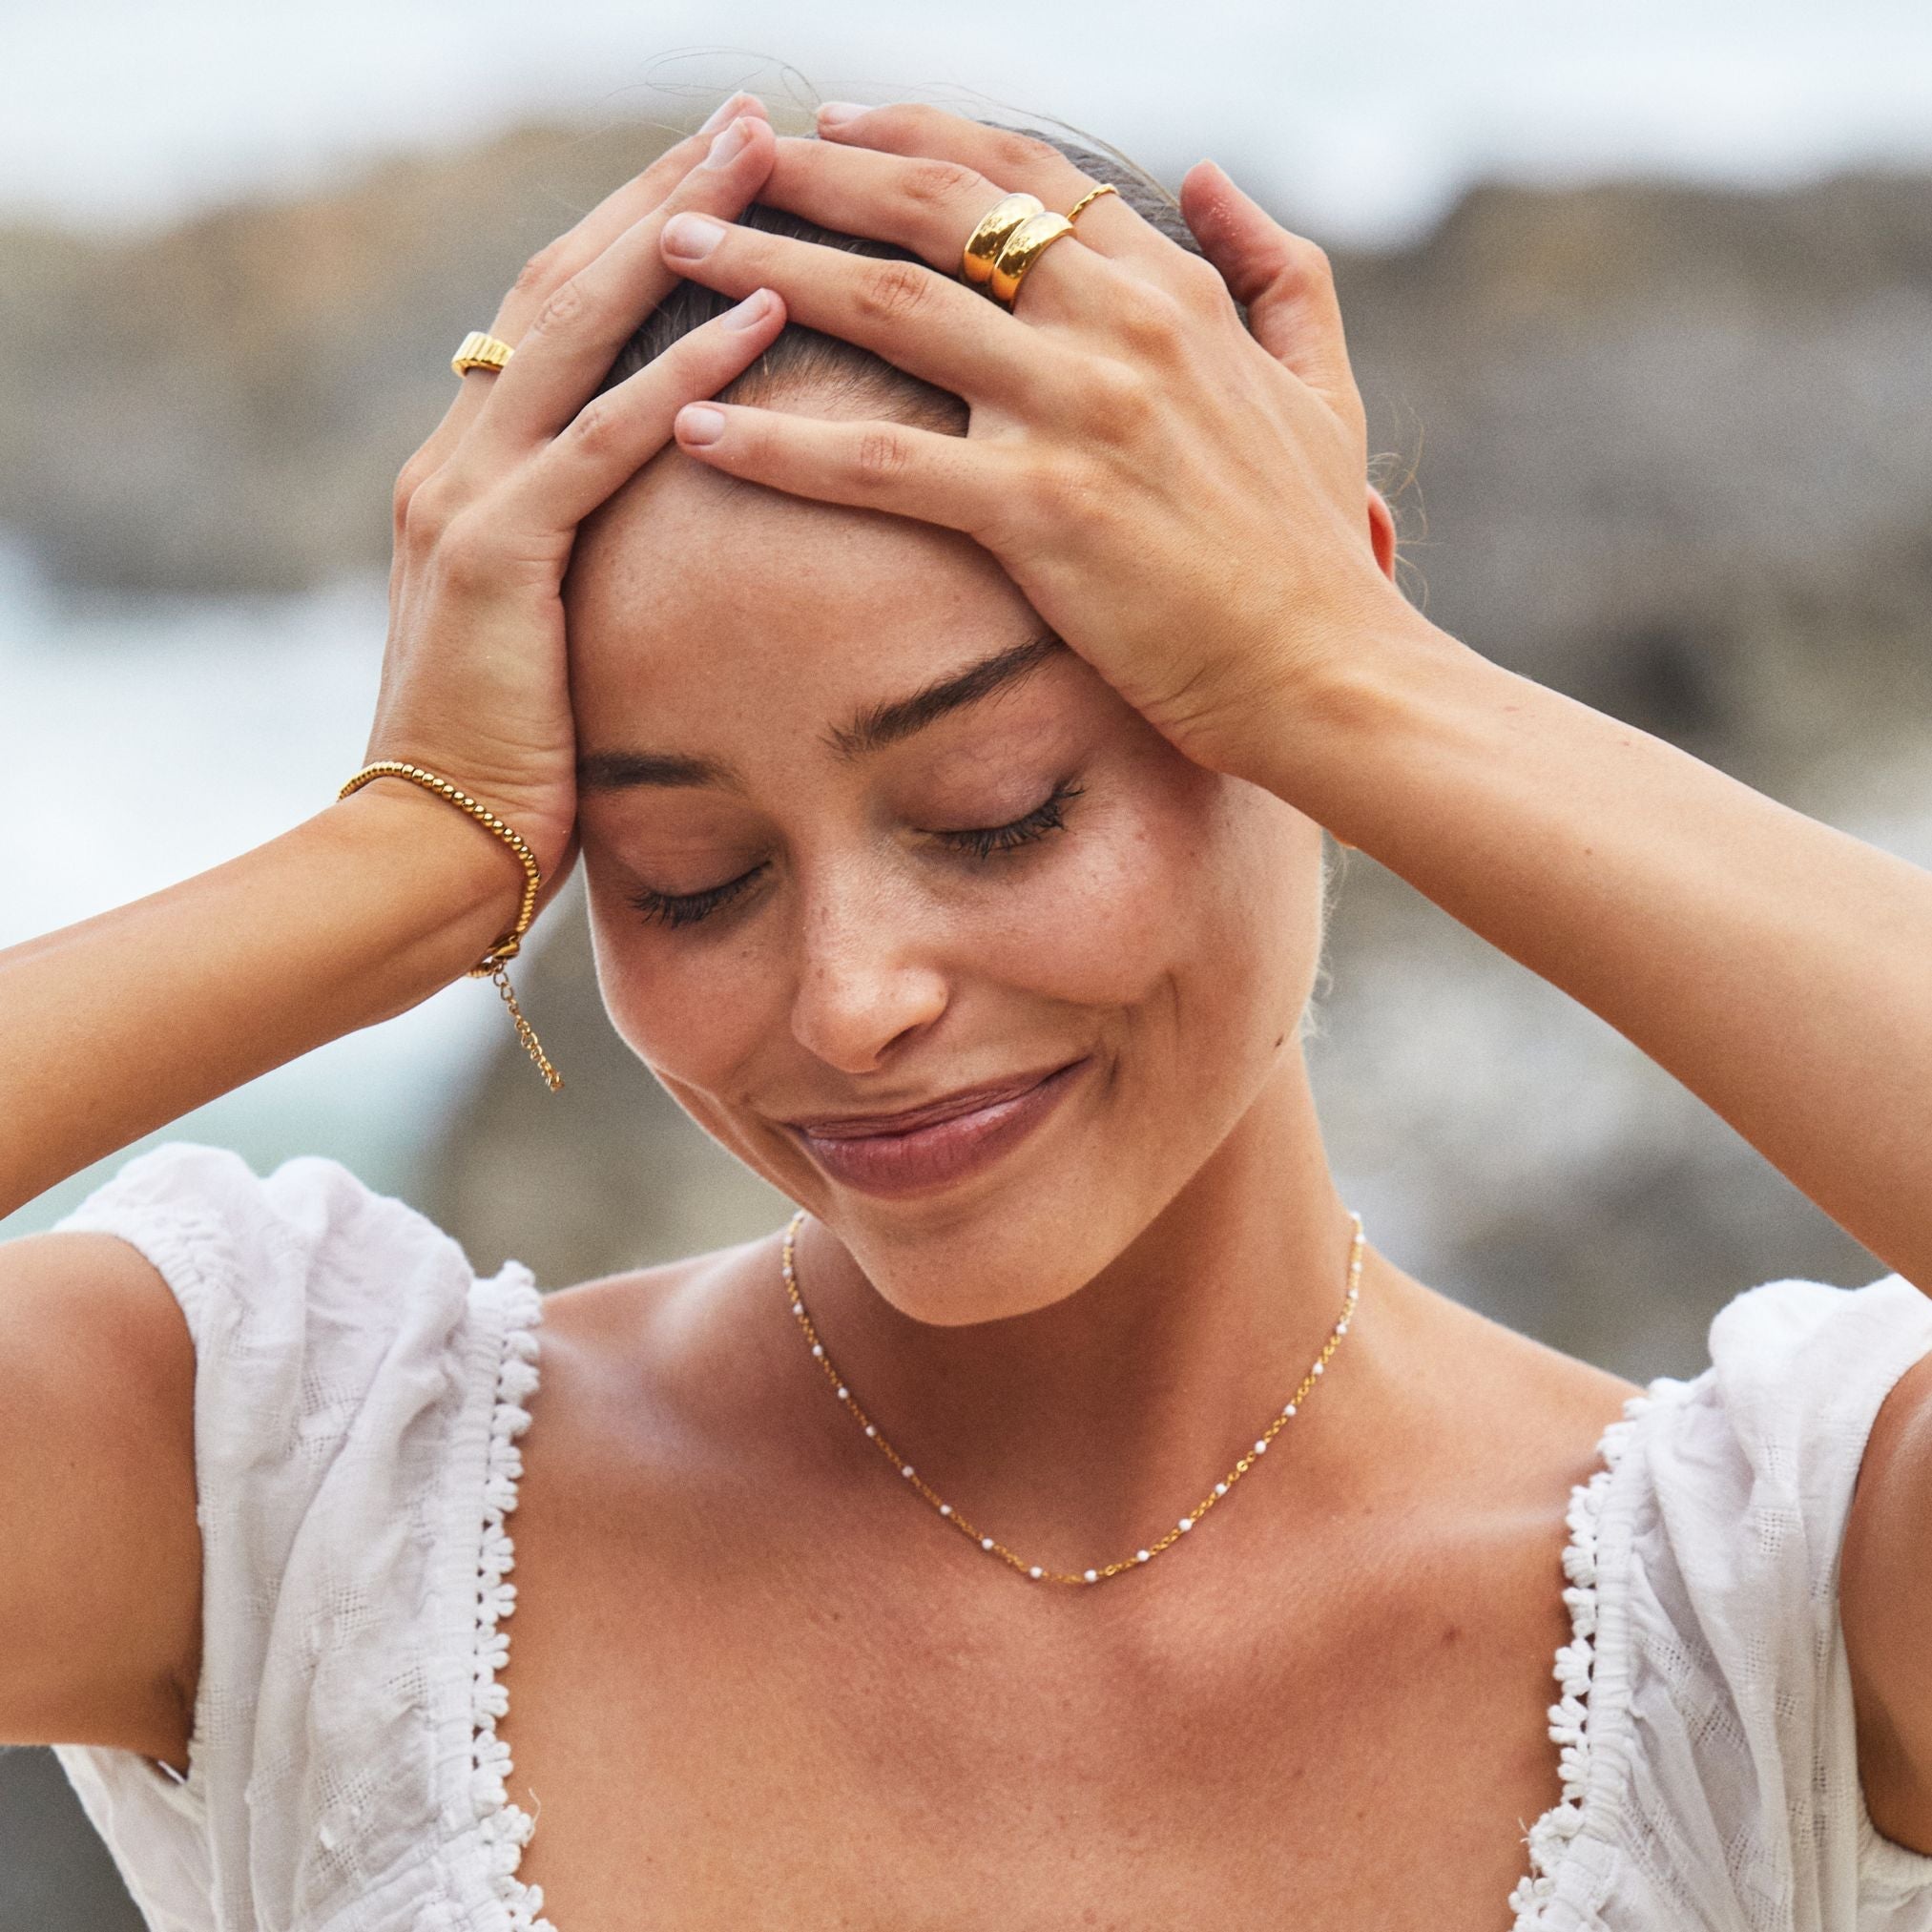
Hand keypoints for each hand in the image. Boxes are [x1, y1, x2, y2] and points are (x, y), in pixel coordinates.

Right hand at [365, 94, 787, 911]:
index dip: (640, 233)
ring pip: (576, 331)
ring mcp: (466, 500)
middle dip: (664, 193)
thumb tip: (666, 530)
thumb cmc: (512, 763)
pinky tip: (758, 316)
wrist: (426, 855)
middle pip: (567, 286)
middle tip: (756, 118)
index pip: (559, 318)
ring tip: (767, 162)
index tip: (726, 173)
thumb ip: (584, 559)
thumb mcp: (551, 636)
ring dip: (678, 236)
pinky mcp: (493, 558)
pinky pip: (599, 445)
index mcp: (471, 471)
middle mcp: (457, 459)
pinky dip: (679, 376)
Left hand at [655, 102, 1412, 787]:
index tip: (835, 122)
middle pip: (937, 210)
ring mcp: (1077, 413)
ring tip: (671, 253)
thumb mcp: (1325, 382)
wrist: (1331, 675)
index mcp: (1172, 291)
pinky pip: (879, 462)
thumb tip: (1212, 177)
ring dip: (767, 268)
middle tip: (716, 159)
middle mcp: (1119, 327)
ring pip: (891, 311)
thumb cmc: (1316, 548)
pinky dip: (781, 444)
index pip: (1022, 175)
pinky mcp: (1041, 512)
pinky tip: (697, 429)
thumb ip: (1277, 269)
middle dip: (813, 172)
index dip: (916, 135)